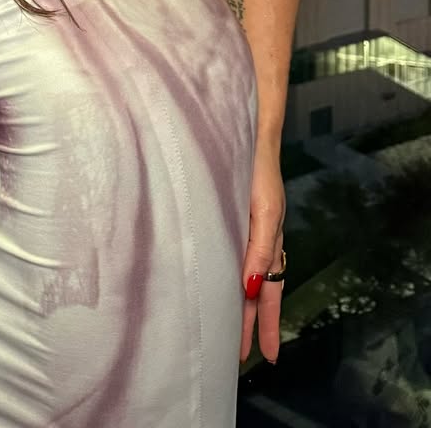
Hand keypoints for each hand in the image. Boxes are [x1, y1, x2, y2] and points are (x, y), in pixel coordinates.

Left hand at [239, 143, 285, 364]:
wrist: (250, 132)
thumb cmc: (257, 168)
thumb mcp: (263, 210)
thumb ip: (259, 247)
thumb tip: (252, 286)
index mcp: (268, 241)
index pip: (268, 292)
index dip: (265, 324)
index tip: (266, 357)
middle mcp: (259, 239)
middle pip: (257, 290)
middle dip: (251, 323)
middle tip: (241, 357)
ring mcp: (248, 227)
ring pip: (247, 275)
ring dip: (241, 303)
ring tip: (230, 331)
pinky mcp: (233, 214)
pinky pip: (236, 253)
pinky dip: (233, 274)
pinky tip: (219, 282)